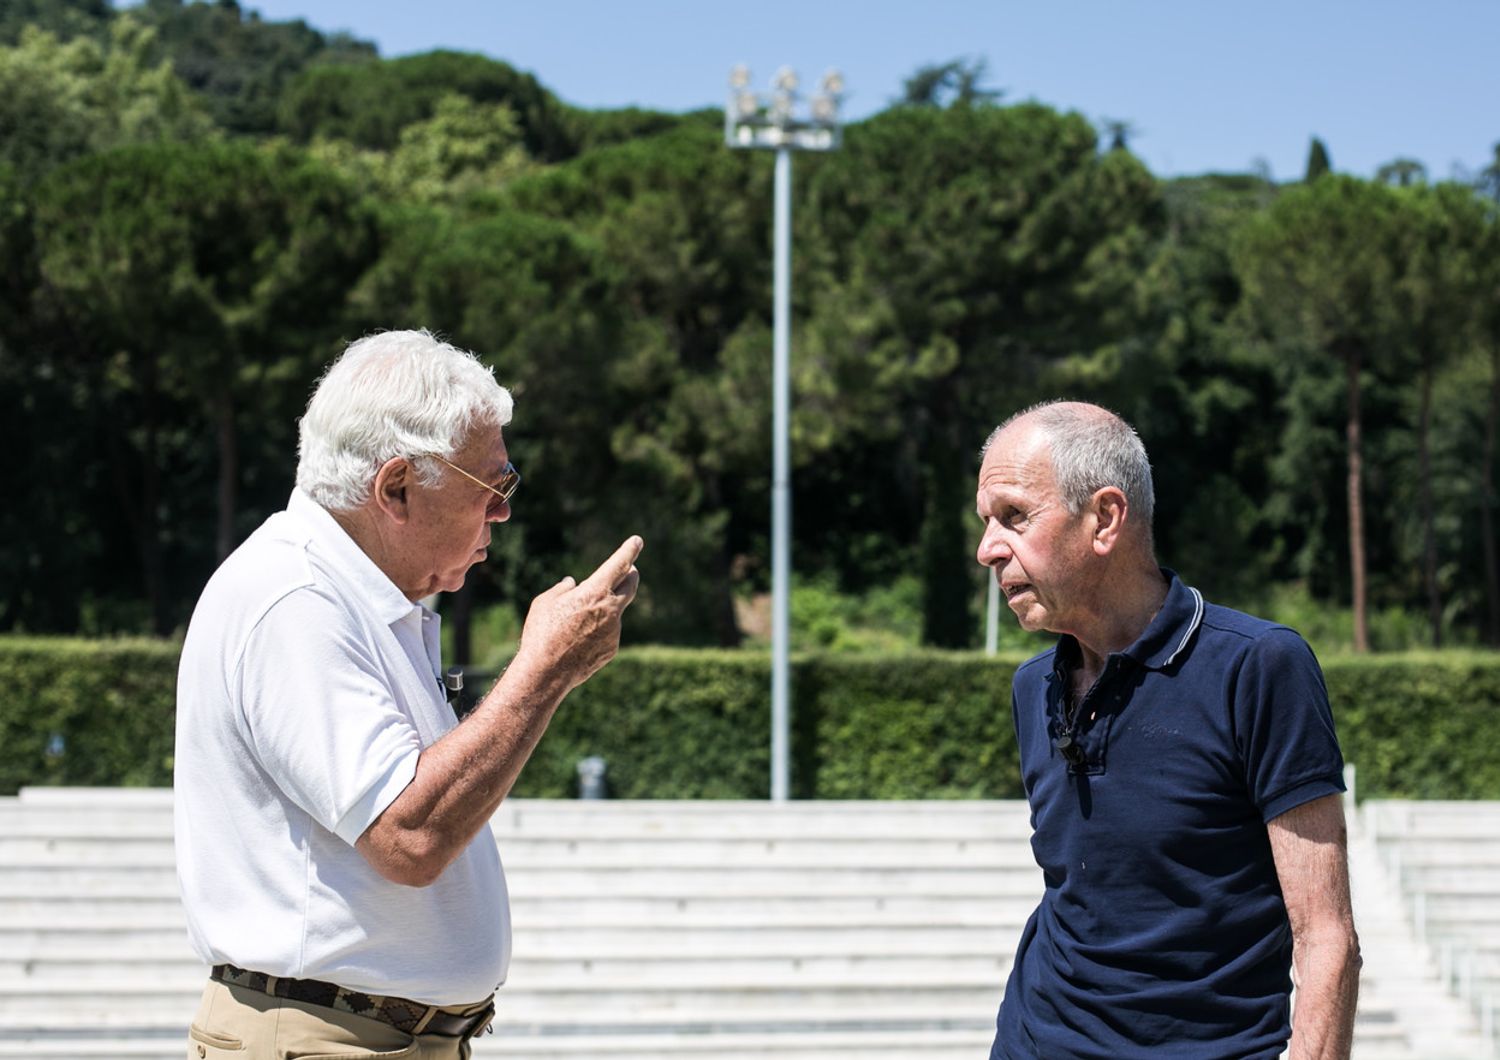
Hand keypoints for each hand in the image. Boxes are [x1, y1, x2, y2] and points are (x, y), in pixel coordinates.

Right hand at [513, 536, 641, 693]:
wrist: (547, 672)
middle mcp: (611, 609)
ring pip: (615, 612)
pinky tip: (578, 640)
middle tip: (630, 569)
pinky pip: (608, 632)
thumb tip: (572, 583)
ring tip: (577, 621)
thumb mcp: (545, 602)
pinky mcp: (613, 647)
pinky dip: (598, 630)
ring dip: (604, 609)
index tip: (636, 541)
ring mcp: (614, 630)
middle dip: (631, 574)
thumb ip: (563, 589)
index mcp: (595, 592)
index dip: (629, 550)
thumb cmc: (542, 633)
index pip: (619, 564)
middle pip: (631, 586)